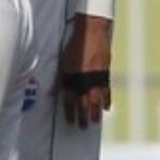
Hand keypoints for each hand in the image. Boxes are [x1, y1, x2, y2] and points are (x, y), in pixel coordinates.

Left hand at [57, 14, 112, 128]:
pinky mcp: (105, 75)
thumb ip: (59, 79)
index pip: (69, 101)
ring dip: (94, 113)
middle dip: (82, 117)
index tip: (70, 120)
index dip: (69, 112)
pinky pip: (107, 92)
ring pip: (95, 101)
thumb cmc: (75, 46)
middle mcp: (82, 81)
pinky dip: (107, 101)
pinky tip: (106, 108)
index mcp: (70, 78)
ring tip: (94, 121)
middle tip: (82, 126)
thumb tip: (52, 92)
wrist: (92, 34)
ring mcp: (95, 79)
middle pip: (82, 104)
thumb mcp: (63, 62)